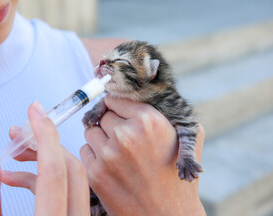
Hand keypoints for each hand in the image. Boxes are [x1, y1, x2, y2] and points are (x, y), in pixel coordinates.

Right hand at [0, 102, 89, 215]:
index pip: (54, 172)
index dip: (44, 135)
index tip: (35, 111)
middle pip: (71, 169)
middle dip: (44, 144)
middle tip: (18, 134)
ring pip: (74, 178)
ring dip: (45, 160)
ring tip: (16, 154)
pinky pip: (71, 191)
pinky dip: (46, 180)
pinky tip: (18, 178)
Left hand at [80, 95, 205, 215]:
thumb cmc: (177, 177)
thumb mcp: (187, 140)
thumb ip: (170, 114)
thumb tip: (147, 95)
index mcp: (149, 121)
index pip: (116, 99)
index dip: (119, 107)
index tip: (120, 114)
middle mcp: (126, 135)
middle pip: (103, 115)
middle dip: (112, 124)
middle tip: (125, 139)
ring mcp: (108, 155)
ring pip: (91, 131)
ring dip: (102, 139)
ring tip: (119, 154)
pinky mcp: (95, 174)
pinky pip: (85, 151)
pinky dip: (95, 156)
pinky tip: (112, 166)